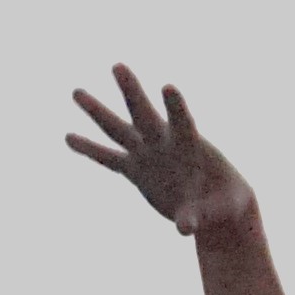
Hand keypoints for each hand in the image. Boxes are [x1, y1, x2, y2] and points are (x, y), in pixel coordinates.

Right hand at [65, 65, 257, 242]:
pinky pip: (108, 159)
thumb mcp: (219, 210)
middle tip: (118, 66)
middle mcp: (165, 143)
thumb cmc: (225, 203)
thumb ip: (201, 215)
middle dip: (132, 92)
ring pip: (118, 130)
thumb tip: (185, 228)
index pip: (183, 122)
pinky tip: (68, 138)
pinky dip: (89, 150)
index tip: (168, 87)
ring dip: (97, 112)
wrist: (214, 207)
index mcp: (191, 146)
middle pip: (144, 115)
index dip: (176, 107)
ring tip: (76, 92)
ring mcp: (148, 154)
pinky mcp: (136, 170)